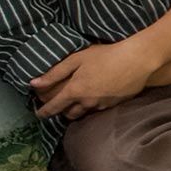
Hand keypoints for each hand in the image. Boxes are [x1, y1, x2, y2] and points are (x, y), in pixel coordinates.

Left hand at [30, 39, 156, 119]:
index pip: (54, 106)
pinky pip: (99, 109)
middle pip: (69, 114)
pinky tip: (96, 97)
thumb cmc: (105, 56)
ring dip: (78, 110)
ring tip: (77, 103)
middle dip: (62, 112)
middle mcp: (87, 102)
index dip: (44, 111)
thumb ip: (54, 73)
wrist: (136, 60)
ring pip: (85, 113)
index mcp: (74, 91)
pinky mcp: (116, 104)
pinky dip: (93, 106)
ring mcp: (102, 104)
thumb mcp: (76, 59)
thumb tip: (34, 83)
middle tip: (59, 106)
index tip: (38, 114)